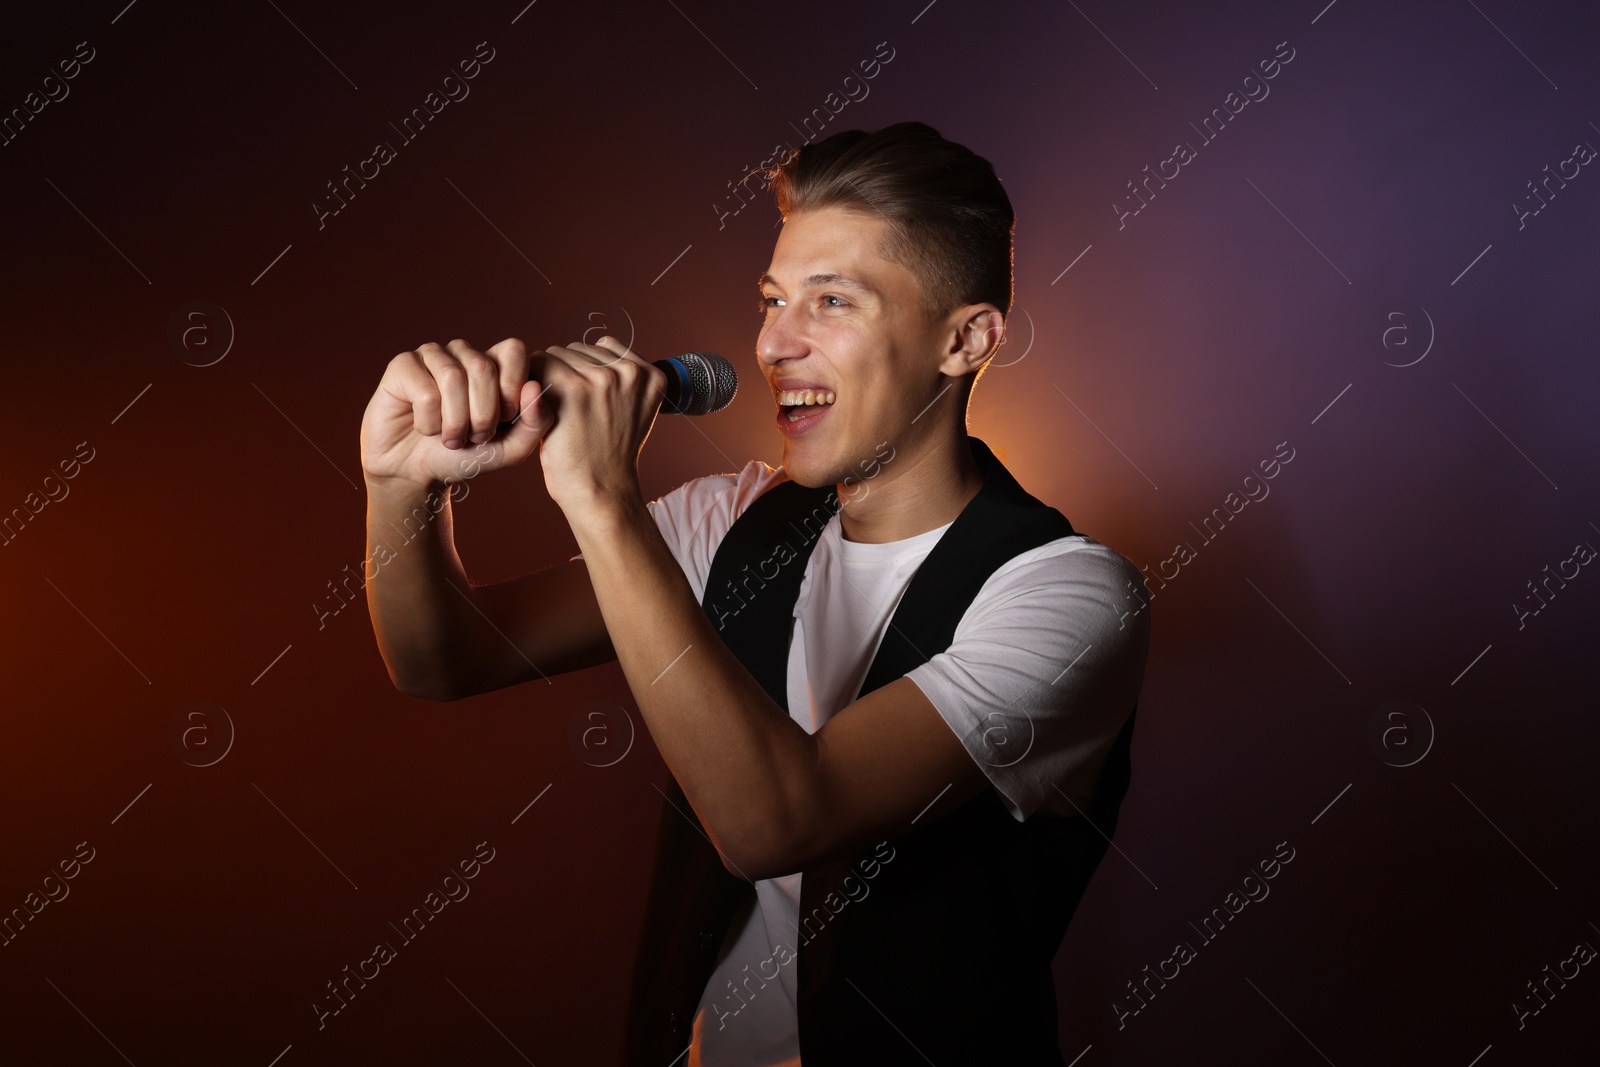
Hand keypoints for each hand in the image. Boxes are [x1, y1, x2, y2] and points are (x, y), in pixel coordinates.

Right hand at [360, 338, 542, 489]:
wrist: (419, 473)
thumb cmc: (465, 456)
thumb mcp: (511, 449)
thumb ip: (535, 423)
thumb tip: (534, 387)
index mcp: (493, 364)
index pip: (513, 351)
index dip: (511, 388)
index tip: (502, 421)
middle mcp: (463, 353)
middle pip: (483, 367)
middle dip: (482, 415)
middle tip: (473, 436)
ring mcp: (432, 355)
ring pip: (453, 379)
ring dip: (454, 422)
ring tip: (450, 437)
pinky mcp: (402, 365)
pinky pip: (425, 392)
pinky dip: (428, 422)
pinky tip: (423, 427)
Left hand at [529, 336, 667, 511]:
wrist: (601, 491)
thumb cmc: (608, 455)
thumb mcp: (632, 409)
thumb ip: (621, 378)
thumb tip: (590, 346)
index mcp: (651, 375)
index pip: (602, 348)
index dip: (587, 375)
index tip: (589, 406)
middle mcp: (630, 372)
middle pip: (576, 349)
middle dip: (568, 375)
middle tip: (574, 414)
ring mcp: (602, 378)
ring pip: (555, 355)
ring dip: (549, 381)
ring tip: (560, 415)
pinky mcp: (571, 387)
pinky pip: (537, 365)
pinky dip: (532, 387)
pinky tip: (543, 412)